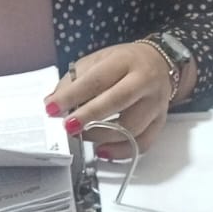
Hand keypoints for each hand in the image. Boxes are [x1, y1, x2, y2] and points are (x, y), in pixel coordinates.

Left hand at [44, 42, 191, 157]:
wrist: (159, 62)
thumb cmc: (124, 63)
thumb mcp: (97, 60)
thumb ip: (74, 79)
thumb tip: (52, 102)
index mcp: (125, 61)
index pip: (96, 79)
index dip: (72, 95)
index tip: (51, 107)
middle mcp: (145, 81)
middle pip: (118, 100)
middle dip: (89, 116)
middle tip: (68, 126)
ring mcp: (155, 102)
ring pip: (132, 126)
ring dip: (101, 136)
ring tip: (81, 135)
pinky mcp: (160, 121)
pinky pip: (143, 142)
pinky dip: (121, 151)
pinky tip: (103, 151)